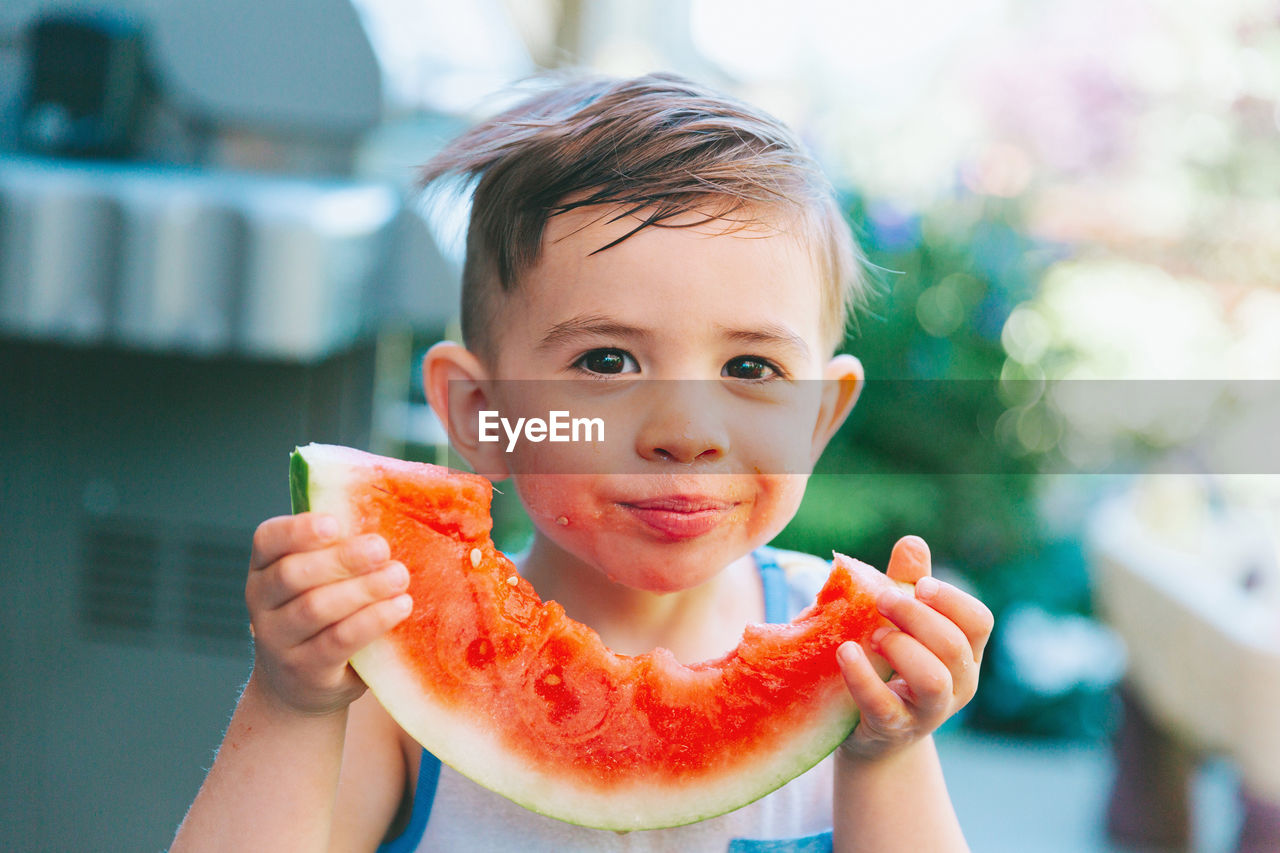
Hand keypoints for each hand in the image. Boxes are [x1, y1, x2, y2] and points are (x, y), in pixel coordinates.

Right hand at [244, 512, 412, 715]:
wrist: (299, 686)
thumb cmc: (321, 616)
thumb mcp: (319, 581)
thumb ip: (338, 552)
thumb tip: (389, 515)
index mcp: (264, 567)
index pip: (268, 539)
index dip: (299, 530)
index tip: (335, 523)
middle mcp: (261, 601)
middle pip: (293, 574)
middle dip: (341, 558)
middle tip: (381, 548)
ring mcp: (277, 639)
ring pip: (315, 608)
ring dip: (362, 589)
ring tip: (398, 576)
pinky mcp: (304, 669)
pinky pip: (337, 641)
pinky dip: (371, 621)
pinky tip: (399, 607)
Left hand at [836, 536, 992, 760]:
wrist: (871, 730)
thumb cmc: (890, 664)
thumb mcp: (901, 623)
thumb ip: (907, 584)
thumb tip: (912, 542)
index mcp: (966, 654)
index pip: (978, 621)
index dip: (951, 599)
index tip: (918, 585)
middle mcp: (958, 685)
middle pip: (953, 645)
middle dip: (916, 615)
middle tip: (881, 599)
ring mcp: (928, 713)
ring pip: (933, 680)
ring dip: (901, 647)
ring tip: (873, 635)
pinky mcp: (892, 729)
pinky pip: (883, 705)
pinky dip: (862, 675)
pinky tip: (844, 652)